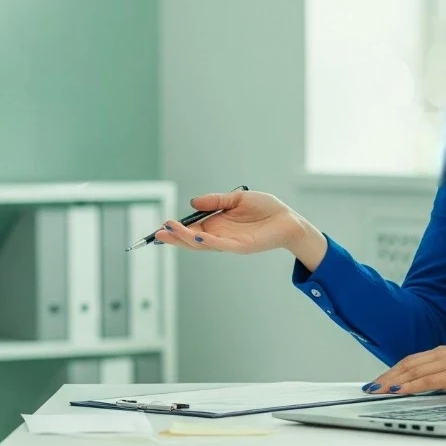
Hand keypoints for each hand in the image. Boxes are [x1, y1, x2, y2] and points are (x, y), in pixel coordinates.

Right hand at [156, 189, 327, 269]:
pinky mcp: (240, 247)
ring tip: (168, 231)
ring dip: (184, 238)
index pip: (191, 230)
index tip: (159, 228)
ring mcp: (229, 243)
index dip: (175, 230)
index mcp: (216, 225)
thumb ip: (215, 201)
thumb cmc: (265, 209)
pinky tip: (195, 236)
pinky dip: (207, 242)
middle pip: (191, 240)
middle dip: (173, 237)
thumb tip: (192, 203)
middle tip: (156, 233)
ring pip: (201, 244)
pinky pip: (220, 245)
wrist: (288, 219)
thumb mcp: (236, 199)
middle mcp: (219, 236)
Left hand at [365, 346, 445, 394]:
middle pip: (407, 365)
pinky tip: (398, 391)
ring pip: (413, 371)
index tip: (378, 381)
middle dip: (386, 377)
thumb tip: (421, 384)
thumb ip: (441, 373)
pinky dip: (410, 386)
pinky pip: (427, 380)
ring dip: (392, 382)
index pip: (410, 361)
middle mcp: (443, 354)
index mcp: (442, 352)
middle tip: (370, 387)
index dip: (391, 371)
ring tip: (377, 390)